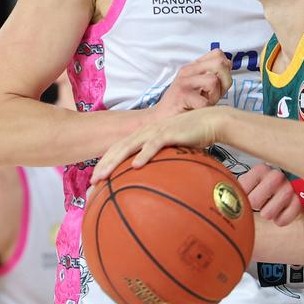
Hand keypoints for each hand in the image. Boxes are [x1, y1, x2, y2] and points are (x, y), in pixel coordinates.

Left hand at [91, 107, 227, 183]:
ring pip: (129, 146)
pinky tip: (135, 165)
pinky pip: (153, 144)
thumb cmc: (194, 137)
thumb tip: (157, 182)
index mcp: (145, 135)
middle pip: (118, 147)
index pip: (119, 148)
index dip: (106, 162)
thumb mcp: (174, 149)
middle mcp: (146, 131)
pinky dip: (144, 154)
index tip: (95, 179)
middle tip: (92, 182)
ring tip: (103, 175)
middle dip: (103, 164)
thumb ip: (163, 161)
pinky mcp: (170, 132)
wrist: (212, 121)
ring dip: (114, 161)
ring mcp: (157, 131)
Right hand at [153, 49, 232, 117]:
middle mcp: (187, 70)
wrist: (160, 120)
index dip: (225, 69)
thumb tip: (229, 64)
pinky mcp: (181, 95)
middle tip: (213, 95)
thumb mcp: (199, 87)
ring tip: (204, 103)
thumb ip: (214, 76)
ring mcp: (183, 82)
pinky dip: (206, 110)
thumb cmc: (183, 106)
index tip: (217, 83)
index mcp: (193, 67)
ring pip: (213, 81)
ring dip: (214, 97)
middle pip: (220, 63)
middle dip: (224, 81)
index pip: (218, 54)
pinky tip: (197, 111)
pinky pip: (205, 102)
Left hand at [240, 163, 302, 225]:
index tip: (249, 195)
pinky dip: (280, 220)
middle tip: (262, 201)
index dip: (244, 197)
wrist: (292, 187)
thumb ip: (238, 188)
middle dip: (256, 206)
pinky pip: (281, 221)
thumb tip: (223, 203)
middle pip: (254, 202)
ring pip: (267, 214)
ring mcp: (289, 188)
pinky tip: (281, 210)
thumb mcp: (251, 182)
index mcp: (260, 169)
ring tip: (272, 204)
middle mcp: (276, 176)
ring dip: (268, 213)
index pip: (242, 191)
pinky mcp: (298, 202)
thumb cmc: (266, 186)